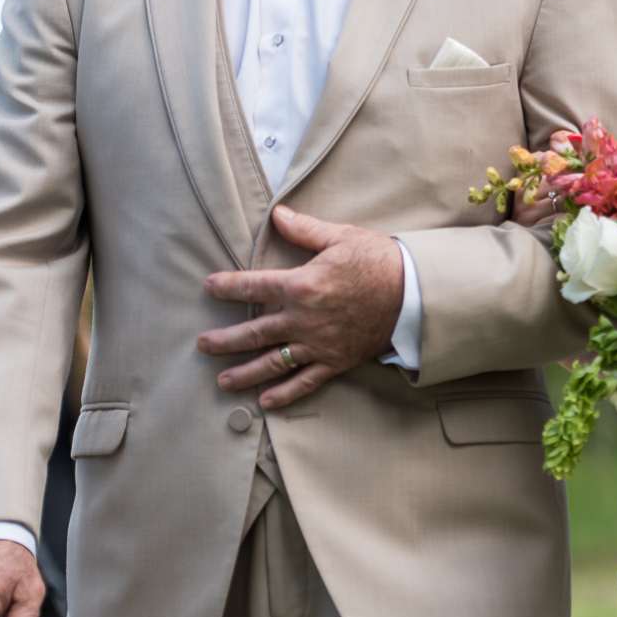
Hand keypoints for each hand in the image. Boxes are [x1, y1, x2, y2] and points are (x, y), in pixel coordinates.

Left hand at [199, 206, 401, 408]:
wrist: (414, 295)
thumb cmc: (377, 261)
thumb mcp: (341, 237)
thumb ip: (304, 230)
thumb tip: (277, 215)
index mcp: (302, 285)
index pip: (254, 286)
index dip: (227, 287)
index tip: (208, 287)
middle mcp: (304, 319)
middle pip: (254, 332)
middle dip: (225, 340)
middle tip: (202, 345)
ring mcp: (318, 344)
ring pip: (273, 362)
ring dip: (245, 372)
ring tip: (222, 381)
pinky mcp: (335, 361)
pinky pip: (305, 382)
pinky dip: (285, 393)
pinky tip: (266, 401)